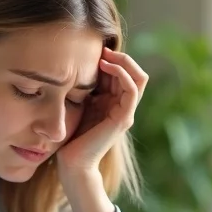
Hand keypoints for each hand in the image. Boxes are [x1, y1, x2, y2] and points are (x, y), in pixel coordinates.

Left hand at [56, 47, 148, 173]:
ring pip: (139, 78)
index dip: (114, 58)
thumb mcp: (80, 103)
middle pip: (136, 72)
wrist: (72, 162)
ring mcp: (126, 113)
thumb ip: (87, 87)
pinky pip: (132, 90)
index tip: (95, 50)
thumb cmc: (71, 134)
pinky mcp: (123, 119)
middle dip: (121, 56)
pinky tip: (106, 66)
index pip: (126, 73)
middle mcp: (125, 106)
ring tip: (104, 56)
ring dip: (123, 62)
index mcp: (116, 102)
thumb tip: (81, 63)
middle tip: (102, 49)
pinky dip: (122, 74)